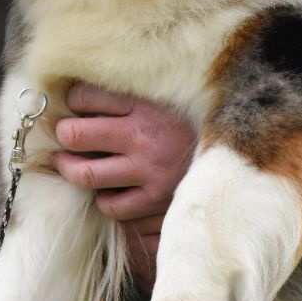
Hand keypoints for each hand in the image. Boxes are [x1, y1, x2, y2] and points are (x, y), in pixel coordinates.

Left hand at [52, 84, 196, 293]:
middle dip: (63, 135)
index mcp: (146, 103)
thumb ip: (132, 98)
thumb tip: (84, 96)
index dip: (72, 101)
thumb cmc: (193, 128)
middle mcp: (144, 136)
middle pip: (76, 134)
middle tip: (64, 136)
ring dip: (71, 169)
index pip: (86, 96)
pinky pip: (110, 204)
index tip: (73, 105)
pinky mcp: (155, 201)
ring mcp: (148, 171)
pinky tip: (109, 189)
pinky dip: (104, 198)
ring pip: (86, 174)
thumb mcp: (165, 102)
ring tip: (70, 164)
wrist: (238, 162)